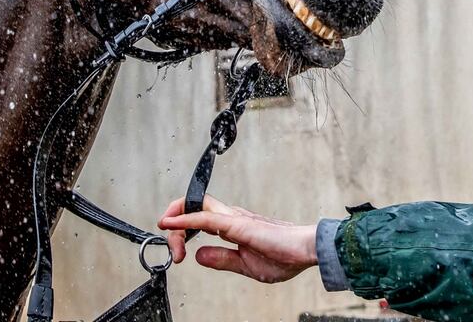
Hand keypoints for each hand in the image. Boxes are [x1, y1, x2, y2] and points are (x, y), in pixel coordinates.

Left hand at [157, 195, 317, 283]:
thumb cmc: (285, 257)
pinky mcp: (238, 224)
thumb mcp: (245, 265)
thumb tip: (199, 256)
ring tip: (164, 229)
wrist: (307, 251)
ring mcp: (235, 218)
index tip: (176, 250)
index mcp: (234, 226)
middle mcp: (232, 217)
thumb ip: (222, 259)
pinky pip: (205, 219)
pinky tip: (171, 224)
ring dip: (176, 219)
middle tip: (172, 249)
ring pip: (197, 208)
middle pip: (194, 207)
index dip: (182, 231)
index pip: (199, 219)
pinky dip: (185, 220)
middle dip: (174, 222)